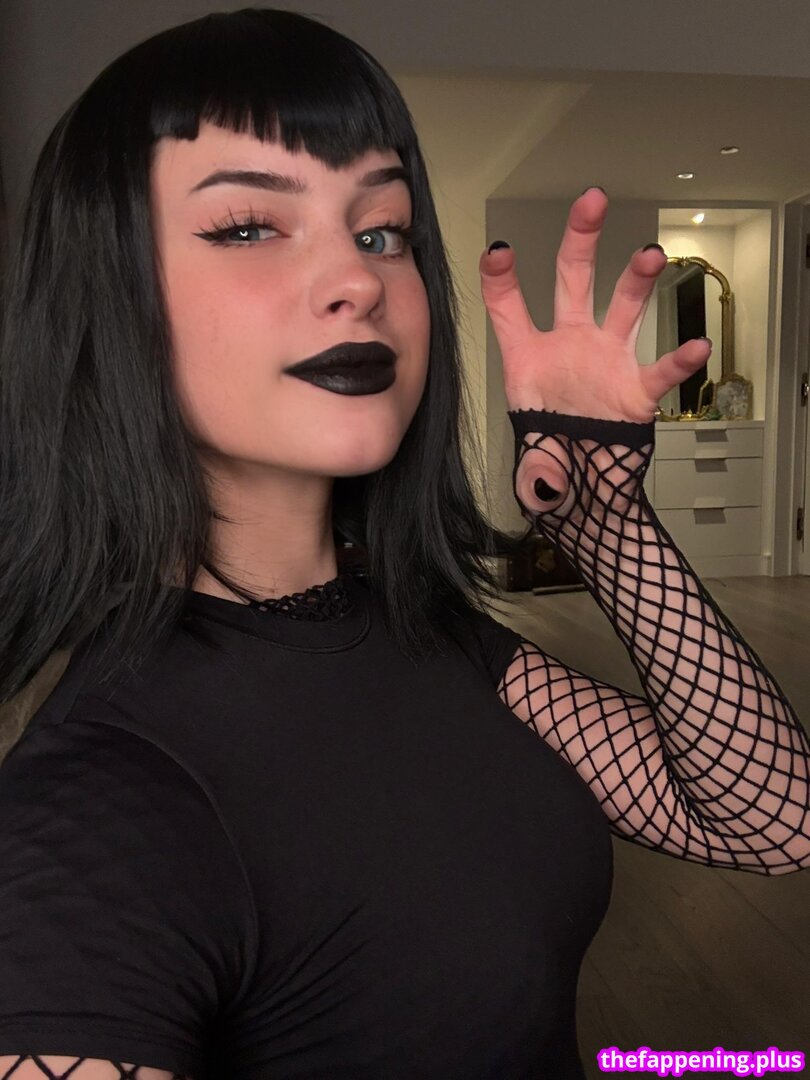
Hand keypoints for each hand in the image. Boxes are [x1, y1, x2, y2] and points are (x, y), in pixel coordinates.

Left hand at [479, 187, 711, 512]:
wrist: (585, 488)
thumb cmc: (552, 458)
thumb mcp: (531, 461)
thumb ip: (536, 469)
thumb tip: (546, 483)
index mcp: (528, 357)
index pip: (508, 307)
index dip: (500, 277)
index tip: (498, 251)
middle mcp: (569, 345)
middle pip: (573, 279)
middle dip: (580, 239)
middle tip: (591, 201)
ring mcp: (606, 360)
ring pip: (623, 307)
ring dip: (636, 280)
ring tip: (651, 256)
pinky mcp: (636, 389)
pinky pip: (660, 370)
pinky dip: (679, 360)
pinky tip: (696, 347)